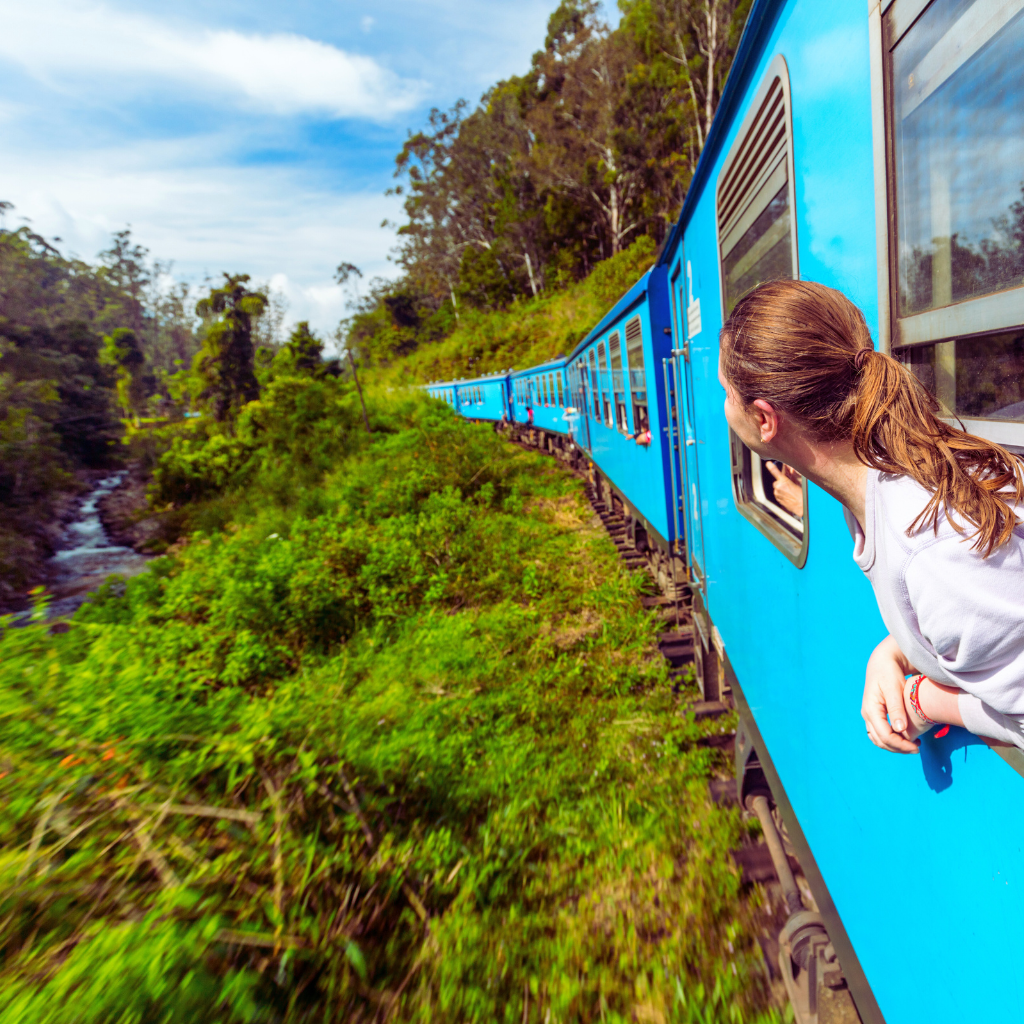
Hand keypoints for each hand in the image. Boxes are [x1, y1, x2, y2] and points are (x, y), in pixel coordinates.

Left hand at [766, 462, 803, 517]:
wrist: (802, 508)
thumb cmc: (802, 496)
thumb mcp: (799, 483)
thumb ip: (794, 475)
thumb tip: (791, 469)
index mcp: (784, 483)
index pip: (775, 472)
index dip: (771, 467)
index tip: (768, 463)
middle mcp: (778, 488)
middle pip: (777, 482)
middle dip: (782, 482)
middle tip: (789, 485)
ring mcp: (777, 494)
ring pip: (777, 488)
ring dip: (781, 488)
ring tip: (790, 492)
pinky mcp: (778, 500)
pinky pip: (778, 494)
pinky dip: (781, 493)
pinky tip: (789, 495)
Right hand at [862, 635, 919, 753]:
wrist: (882, 661)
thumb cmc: (889, 672)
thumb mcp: (894, 688)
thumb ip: (896, 709)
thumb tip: (900, 730)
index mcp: (871, 709)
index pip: (884, 735)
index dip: (901, 745)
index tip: (918, 747)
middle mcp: (867, 714)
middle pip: (880, 740)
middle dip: (899, 748)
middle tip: (918, 748)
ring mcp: (869, 715)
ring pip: (879, 739)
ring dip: (894, 746)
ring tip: (912, 744)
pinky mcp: (874, 714)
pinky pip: (879, 733)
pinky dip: (891, 740)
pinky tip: (904, 737)